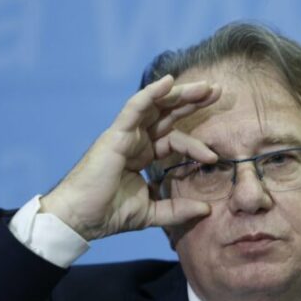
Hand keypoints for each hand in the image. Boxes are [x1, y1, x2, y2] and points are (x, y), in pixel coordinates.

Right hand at [40, 75, 220, 240]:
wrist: (81, 218)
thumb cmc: (109, 214)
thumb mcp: (152, 213)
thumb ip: (178, 210)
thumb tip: (207, 210)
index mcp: (143, 155)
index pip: (175, 139)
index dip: (196, 145)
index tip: (215, 157)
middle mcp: (136, 140)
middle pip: (169, 115)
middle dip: (193, 102)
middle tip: (219, 91)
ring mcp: (126, 134)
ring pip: (157, 106)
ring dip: (181, 94)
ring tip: (206, 87)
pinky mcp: (116, 133)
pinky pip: (135, 106)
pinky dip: (152, 93)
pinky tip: (169, 82)